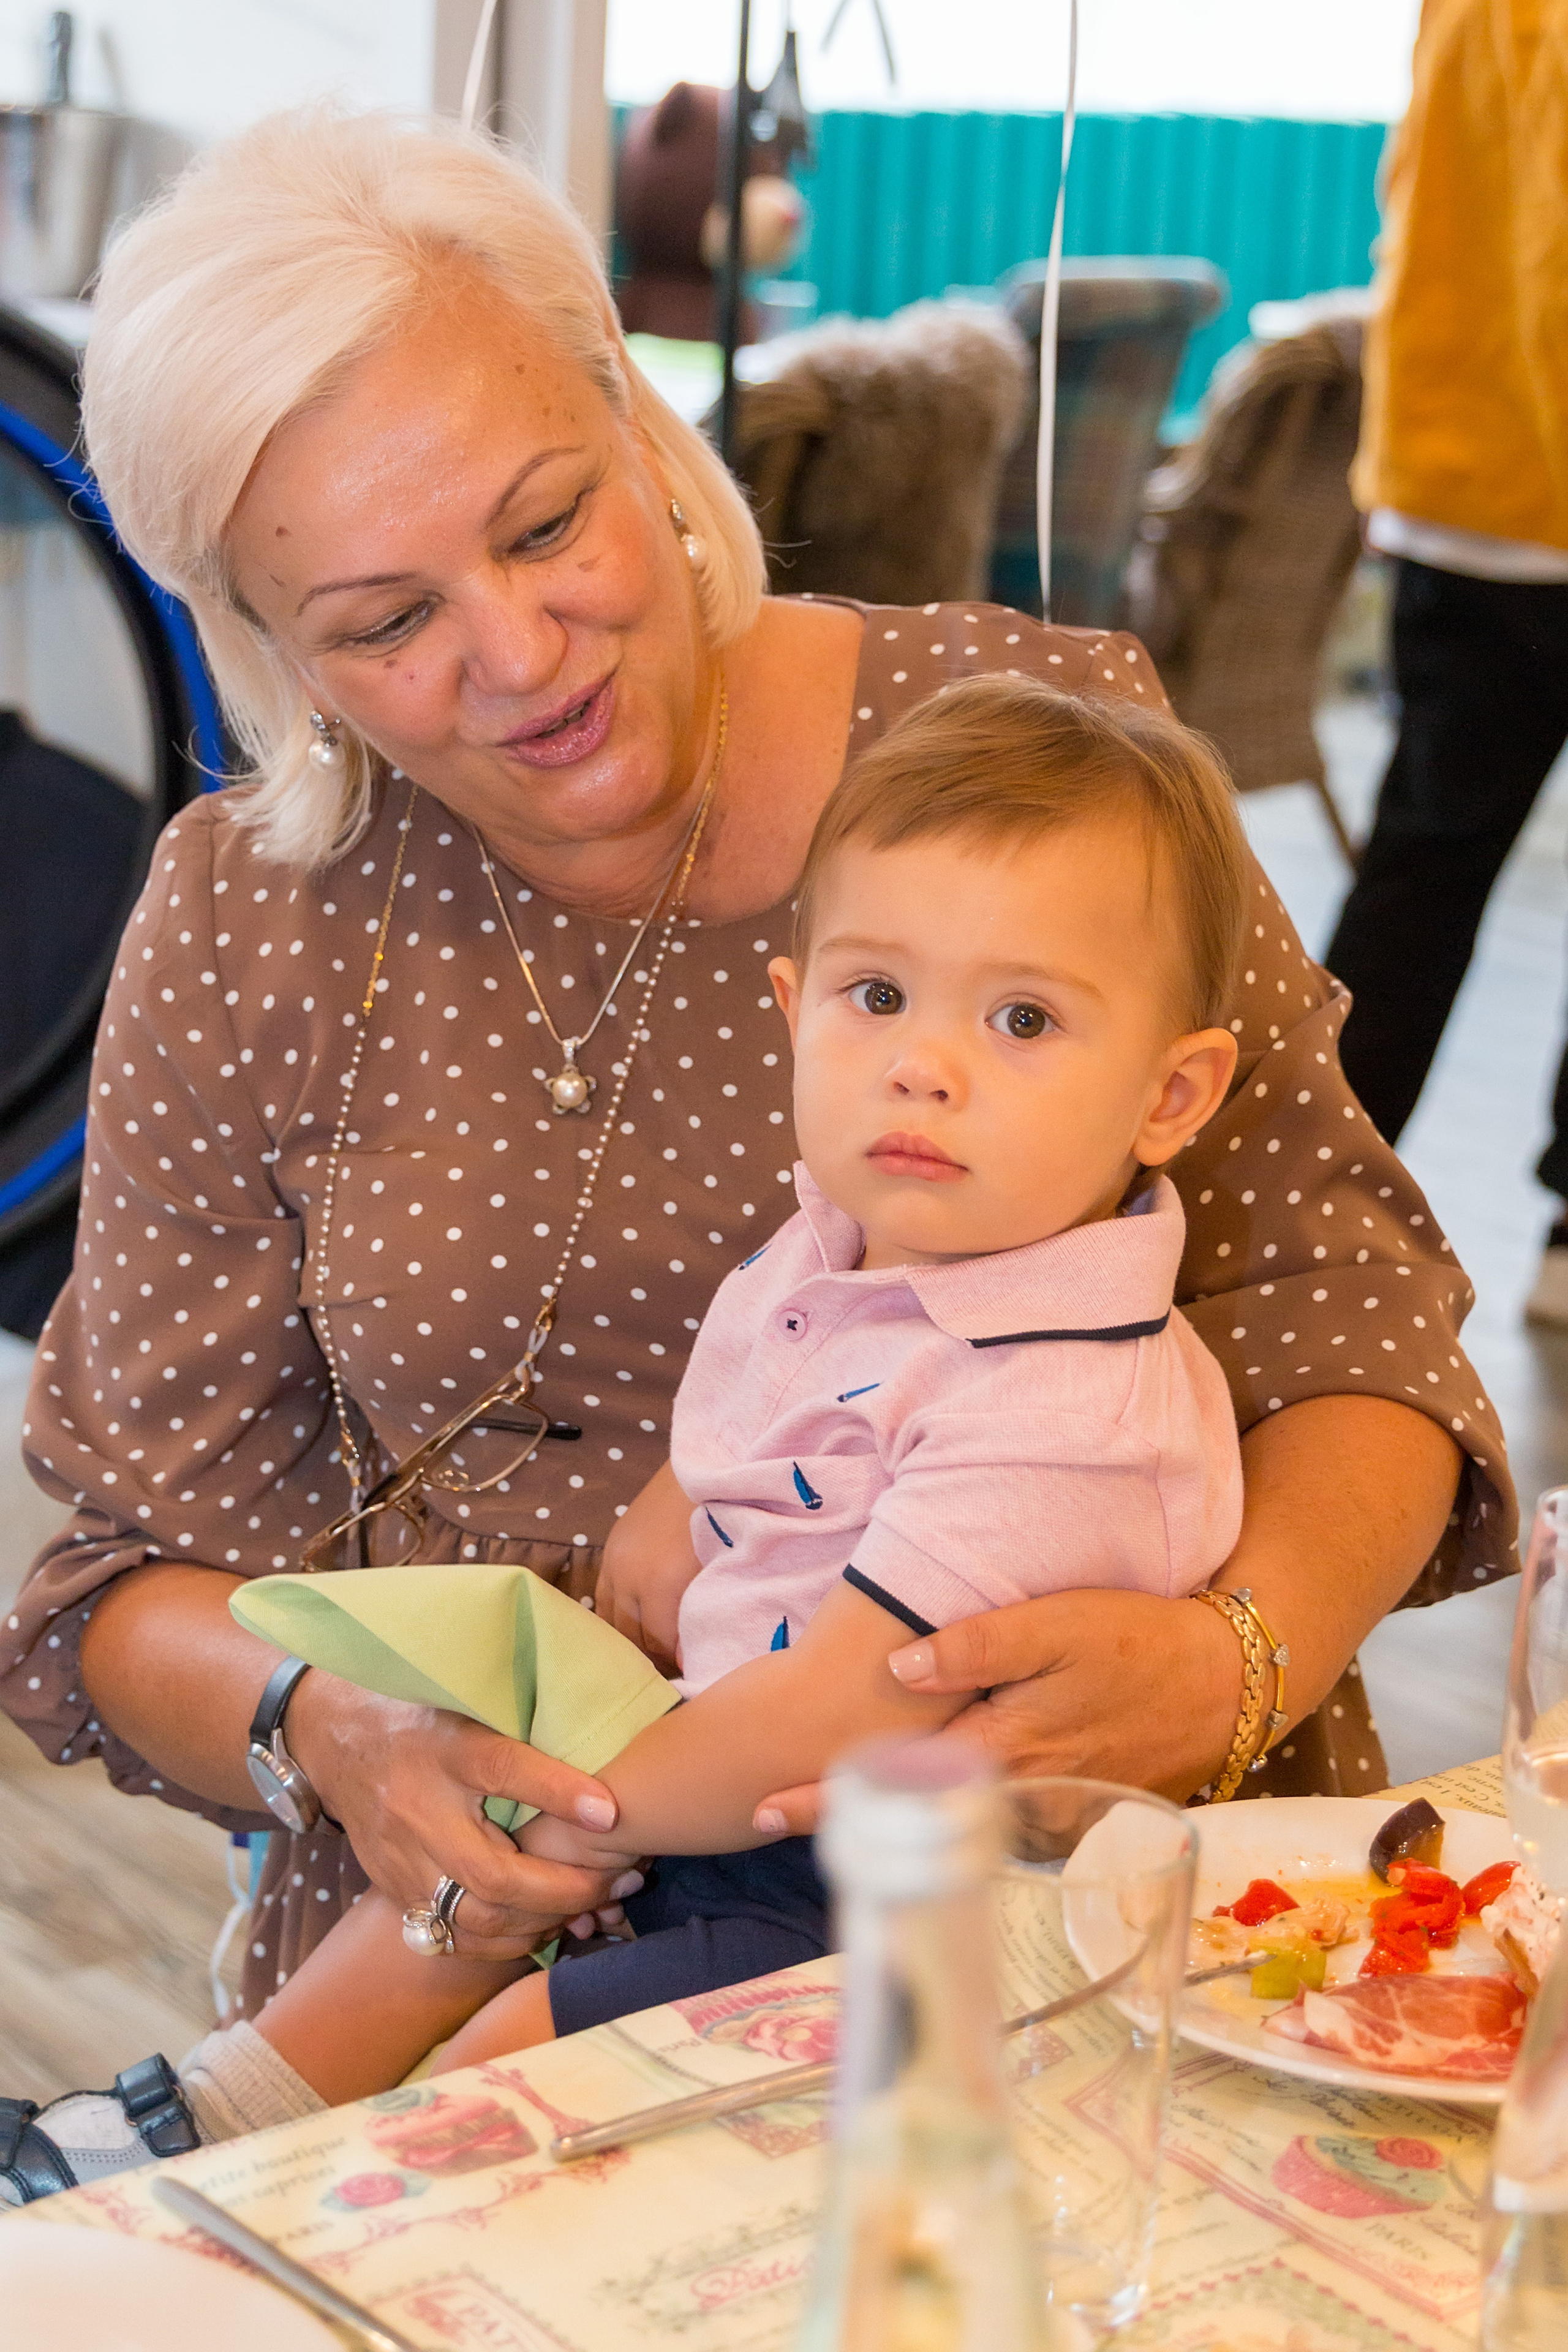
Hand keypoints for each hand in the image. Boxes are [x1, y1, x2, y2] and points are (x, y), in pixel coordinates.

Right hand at [287, 1671, 645, 1957]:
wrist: (341, 1741)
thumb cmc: (427, 1721)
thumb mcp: (476, 1712)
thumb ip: (532, 1747)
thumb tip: (604, 1797)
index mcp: (442, 1753)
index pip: (502, 1768)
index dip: (559, 1791)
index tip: (612, 1812)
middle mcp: (418, 1813)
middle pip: (493, 1875)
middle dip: (567, 1889)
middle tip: (623, 1879)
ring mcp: (402, 1863)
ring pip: (476, 1920)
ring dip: (544, 1922)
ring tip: (595, 1906)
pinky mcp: (395, 1893)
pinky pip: (455, 1937)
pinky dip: (507, 1941)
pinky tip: (546, 1925)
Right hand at [596, 1459, 702, 1665]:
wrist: (709, 1464)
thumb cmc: (727, 1517)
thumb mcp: (721, 1571)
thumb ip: (704, 1615)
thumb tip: (690, 1659)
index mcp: (660, 1585)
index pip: (660, 1644)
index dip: (676, 1663)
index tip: (690, 1676)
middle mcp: (629, 1577)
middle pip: (631, 1636)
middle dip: (651, 1657)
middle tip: (672, 1670)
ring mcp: (615, 1561)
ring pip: (612, 1619)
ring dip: (630, 1638)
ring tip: (652, 1653)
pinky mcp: (612, 1547)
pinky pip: (603, 1596)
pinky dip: (616, 1616)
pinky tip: (633, 1625)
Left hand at [751, 1588, 1241, 1832]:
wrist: (1224, 1685)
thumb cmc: (1135, 1639)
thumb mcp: (1059, 1623)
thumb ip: (979, 1645)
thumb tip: (898, 1667)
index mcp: (1007, 1746)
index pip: (900, 1782)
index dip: (829, 1800)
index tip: (763, 1809)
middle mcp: (1019, 1797)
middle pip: (916, 1817)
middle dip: (846, 1821)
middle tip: (764, 1815)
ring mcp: (1046, 1818)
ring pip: (954, 1831)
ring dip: (897, 1828)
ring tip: (825, 1815)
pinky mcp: (1070, 1822)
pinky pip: (997, 1831)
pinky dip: (955, 1828)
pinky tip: (922, 1815)